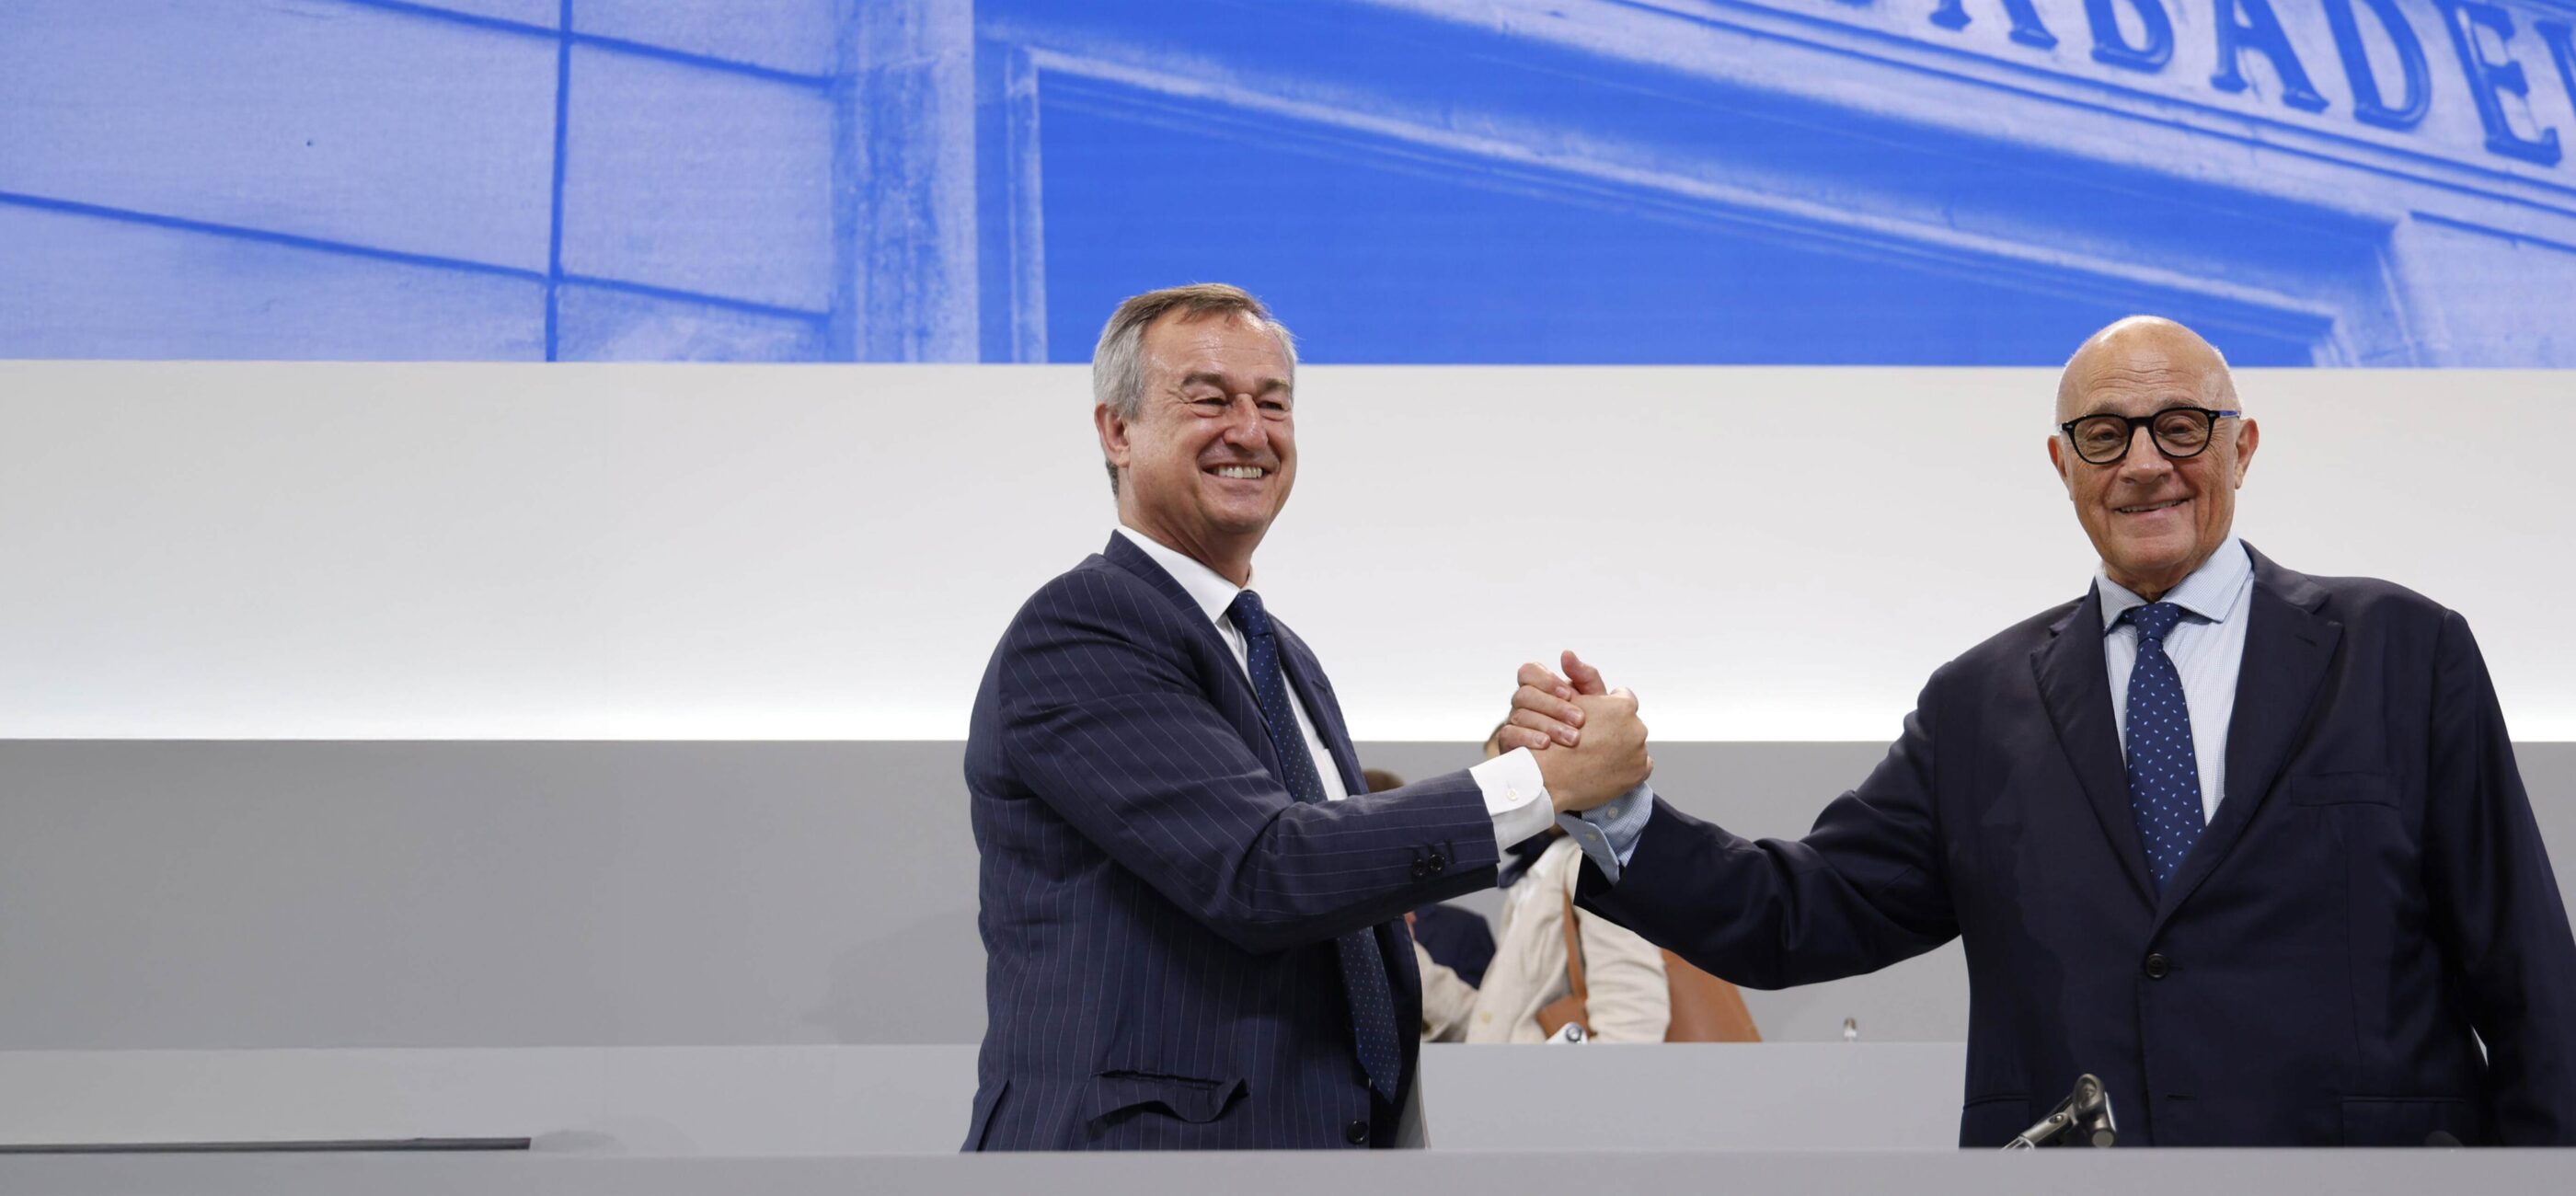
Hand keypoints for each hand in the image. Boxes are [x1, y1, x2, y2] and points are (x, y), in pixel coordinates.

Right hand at [1494, 651, 1608, 753]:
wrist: (1586, 762)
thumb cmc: (1589, 726)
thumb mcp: (1593, 701)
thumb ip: (1584, 676)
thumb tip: (1566, 654)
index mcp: (1539, 688)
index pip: (1528, 672)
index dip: (1546, 680)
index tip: (1569, 694)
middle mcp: (1522, 703)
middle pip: (1525, 694)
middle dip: (1554, 707)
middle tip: (1579, 720)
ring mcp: (1514, 723)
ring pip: (1520, 716)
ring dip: (1548, 725)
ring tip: (1573, 738)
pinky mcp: (1509, 745)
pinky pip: (1509, 735)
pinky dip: (1528, 738)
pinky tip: (1546, 745)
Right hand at [1533, 688, 1650, 814]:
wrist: (1547, 777)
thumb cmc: (1554, 738)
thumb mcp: (1567, 700)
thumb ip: (1577, 677)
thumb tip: (1569, 655)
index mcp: (1622, 707)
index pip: (1623, 697)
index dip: (1607, 706)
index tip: (1597, 714)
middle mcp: (1636, 728)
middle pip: (1629, 723)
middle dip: (1614, 728)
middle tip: (1594, 737)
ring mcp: (1639, 752)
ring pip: (1633, 745)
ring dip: (1620, 748)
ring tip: (1597, 755)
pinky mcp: (1638, 773)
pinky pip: (1637, 767)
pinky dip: (1625, 768)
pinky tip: (1605, 769)